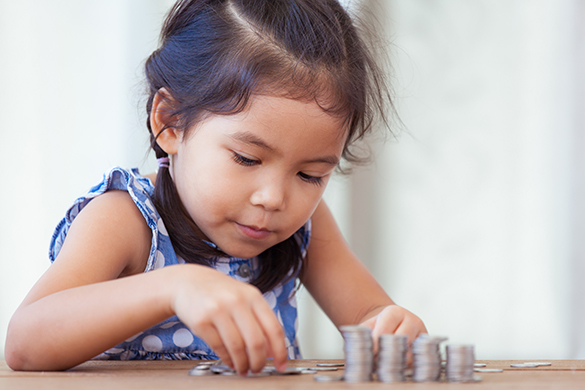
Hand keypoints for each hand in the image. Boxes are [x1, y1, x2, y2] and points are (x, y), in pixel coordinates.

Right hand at [168, 264, 287, 374]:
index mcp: (252, 295)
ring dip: (242, 364)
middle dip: (259, 362)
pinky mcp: (201, 321)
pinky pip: (219, 347)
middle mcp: (237, 301)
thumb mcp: (244, 297)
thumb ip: (259, 319)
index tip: (281, 364)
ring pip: (237, 347)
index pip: (273, 328)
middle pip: (256, 341)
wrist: (188, 281)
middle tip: (257, 369)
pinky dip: (227, 359)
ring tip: (243, 368)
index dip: (280, 351)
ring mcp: (218, 310)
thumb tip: (273, 349)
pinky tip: (230, 361)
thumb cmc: (219, 291)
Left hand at [359, 305, 426, 363]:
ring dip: (396, 362)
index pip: (385, 329)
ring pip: (410, 353)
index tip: (369, 353)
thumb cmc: (379, 327)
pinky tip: (395, 366)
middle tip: (376, 362)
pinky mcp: (427, 347)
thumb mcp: (369, 325)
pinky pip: (418, 360)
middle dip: (386, 354)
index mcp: (395, 312)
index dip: (375, 343)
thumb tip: (357, 345)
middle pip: (400, 341)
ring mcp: (422, 333)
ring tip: (384, 365)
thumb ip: (362, 334)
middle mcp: (412, 320)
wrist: (394, 324)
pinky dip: (405, 366)